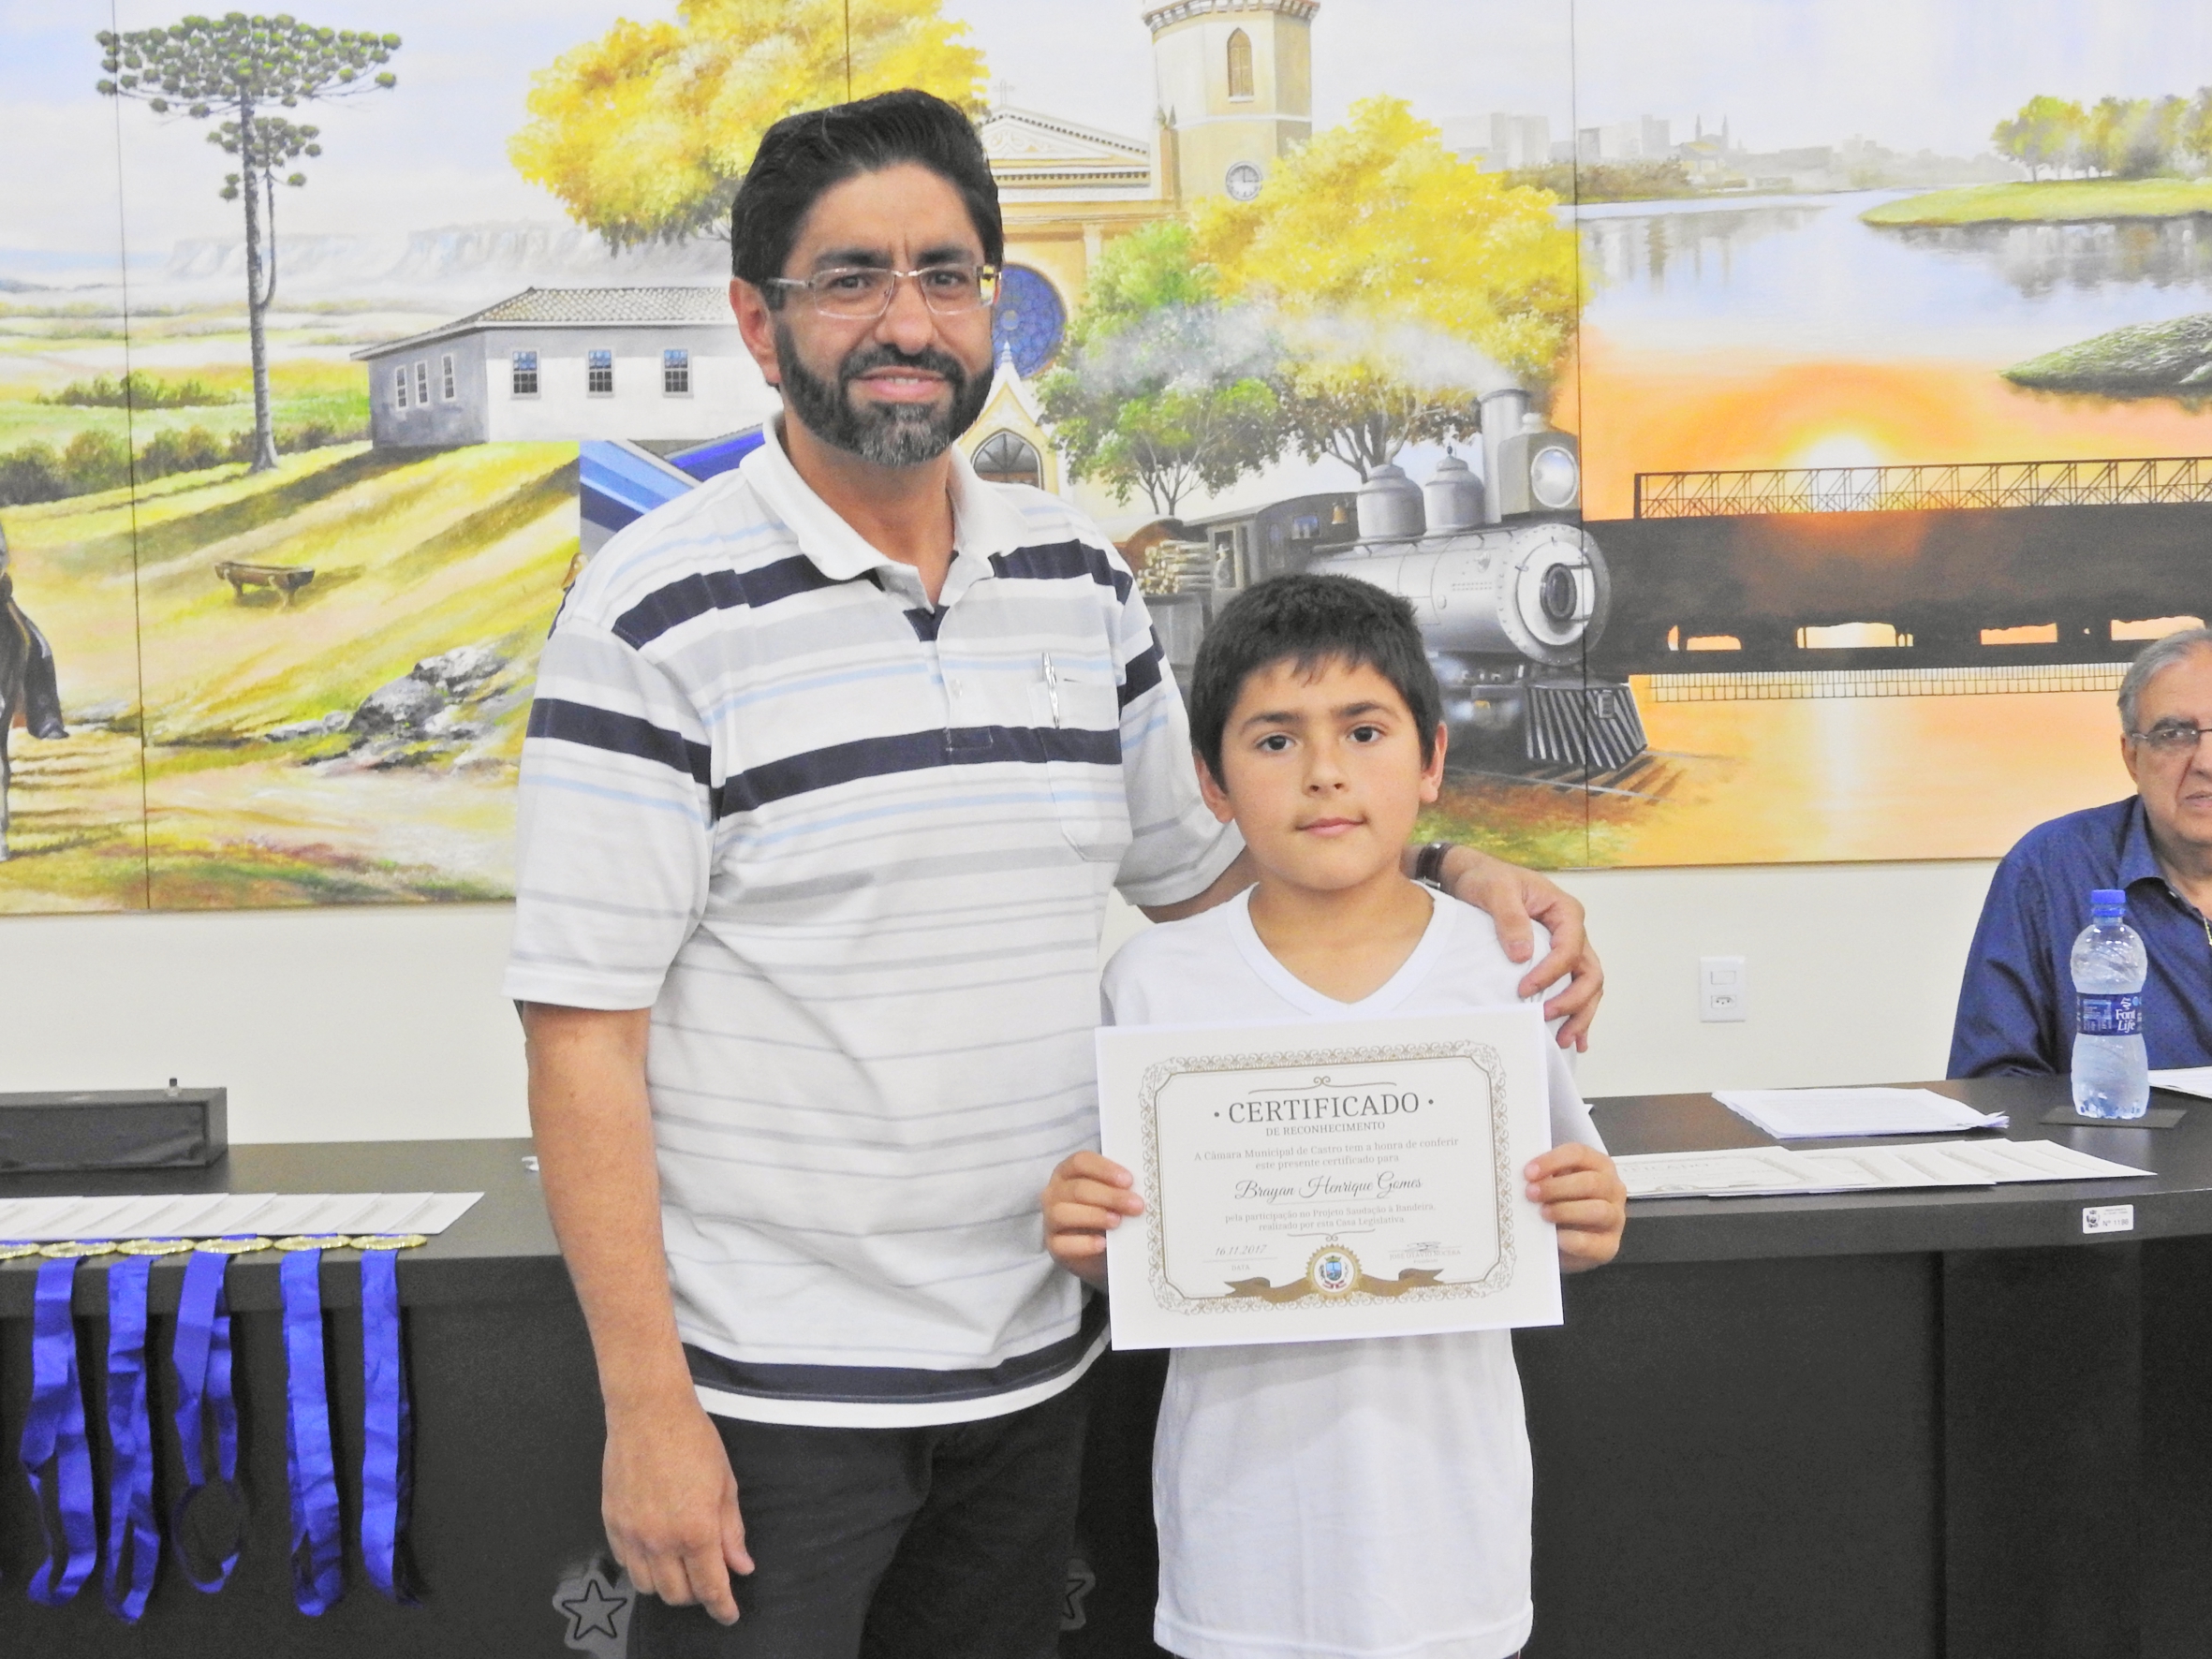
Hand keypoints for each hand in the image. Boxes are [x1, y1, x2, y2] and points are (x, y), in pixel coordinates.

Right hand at [602, 1393, 754, 1622]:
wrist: (648, 1412)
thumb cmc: (694, 1441)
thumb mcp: (725, 1484)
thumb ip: (731, 1531)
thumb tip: (741, 1566)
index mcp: (695, 1530)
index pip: (710, 1587)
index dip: (722, 1607)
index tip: (729, 1614)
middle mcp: (660, 1540)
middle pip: (676, 1594)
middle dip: (696, 1595)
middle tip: (708, 1580)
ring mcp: (631, 1534)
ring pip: (647, 1586)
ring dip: (667, 1584)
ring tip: (681, 1566)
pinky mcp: (611, 1523)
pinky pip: (625, 1563)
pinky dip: (642, 1566)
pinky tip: (655, 1550)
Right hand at [1043, 1151, 1142, 1287]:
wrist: (1096, 1248)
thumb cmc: (1103, 1211)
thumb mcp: (1110, 1195)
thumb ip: (1119, 1187)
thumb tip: (1139, 1188)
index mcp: (1067, 1172)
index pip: (1081, 1162)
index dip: (1104, 1169)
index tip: (1128, 1180)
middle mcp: (1054, 1192)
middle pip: (1078, 1189)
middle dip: (1110, 1196)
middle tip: (1136, 1205)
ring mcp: (1050, 1219)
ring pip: (1064, 1213)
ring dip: (1094, 1216)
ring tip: (1117, 1222)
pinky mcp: (1053, 1245)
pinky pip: (1063, 1244)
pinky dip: (1083, 1244)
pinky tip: (1102, 1243)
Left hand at [1440, 850, 1602, 1049]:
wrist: (1473, 876)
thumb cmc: (1486, 879)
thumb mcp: (1495, 891)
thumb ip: (1511, 919)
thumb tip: (1523, 956)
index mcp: (1564, 911)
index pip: (1569, 949)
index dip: (1551, 973)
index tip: (1524, 990)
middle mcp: (1572, 930)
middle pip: (1589, 972)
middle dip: (1574, 1001)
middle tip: (1546, 1018)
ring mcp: (1566, 946)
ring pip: (1587, 985)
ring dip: (1579, 1014)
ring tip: (1565, 1040)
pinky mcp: (1554, 959)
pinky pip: (1573, 987)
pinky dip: (1576, 1011)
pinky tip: (1572, 1036)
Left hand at [1526, 1143, 1626, 1272]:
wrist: (1570, 1241)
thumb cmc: (1563, 1203)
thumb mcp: (1557, 1183)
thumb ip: (1546, 1175)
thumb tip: (1526, 1175)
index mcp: (1600, 1166)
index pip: (1579, 1154)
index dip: (1552, 1161)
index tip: (1529, 1172)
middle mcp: (1613, 1189)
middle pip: (1590, 1182)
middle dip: (1557, 1187)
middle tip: (1531, 1193)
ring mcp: (1615, 1218)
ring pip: (1597, 1210)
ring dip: (1565, 1210)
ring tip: (1543, 1213)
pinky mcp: (1609, 1245)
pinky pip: (1593, 1242)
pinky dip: (1571, 1239)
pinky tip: (1554, 1237)